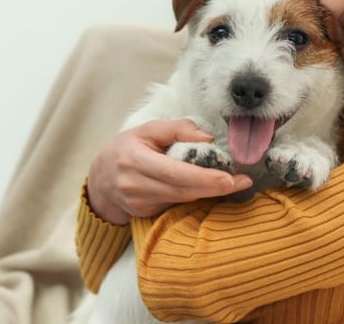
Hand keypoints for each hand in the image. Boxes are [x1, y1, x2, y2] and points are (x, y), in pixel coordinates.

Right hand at [87, 119, 252, 224]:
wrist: (100, 179)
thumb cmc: (126, 148)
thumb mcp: (147, 130)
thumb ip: (177, 129)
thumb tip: (207, 138)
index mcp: (135, 160)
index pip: (175, 173)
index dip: (204, 178)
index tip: (230, 178)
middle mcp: (135, 185)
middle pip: (182, 191)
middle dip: (215, 188)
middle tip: (242, 182)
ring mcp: (139, 203)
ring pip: (182, 200)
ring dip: (209, 193)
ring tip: (233, 183)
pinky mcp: (145, 213)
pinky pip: (175, 204)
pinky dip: (194, 197)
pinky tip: (208, 188)